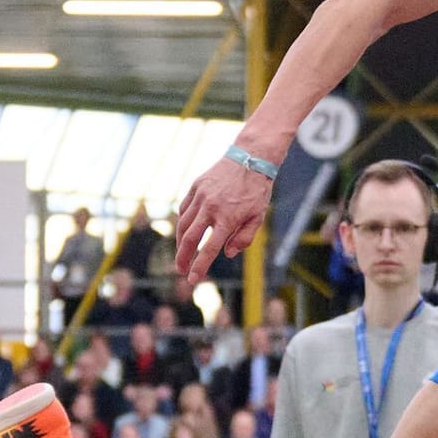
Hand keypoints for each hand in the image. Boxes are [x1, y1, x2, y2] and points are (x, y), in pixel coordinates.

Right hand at [175, 154, 274, 281]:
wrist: (251, 157)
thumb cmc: (257, 190)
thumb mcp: (258, 216)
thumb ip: (244, 238)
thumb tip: (226, 253)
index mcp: (228, 218)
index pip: (210, 249)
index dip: (200, 266)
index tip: (193, 280)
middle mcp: (211, 207)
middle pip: (189, 238)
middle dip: (182, 258)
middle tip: (180, 271)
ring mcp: (201, 196)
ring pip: (183, 224)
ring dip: (179, 243)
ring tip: (181, 255)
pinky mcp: (195, 187)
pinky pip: (184, 209)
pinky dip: (182, 222)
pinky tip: (184, 232)